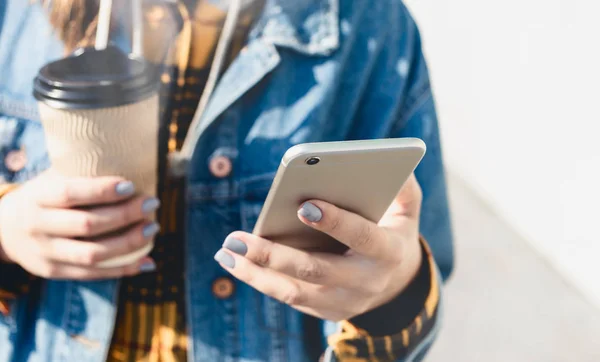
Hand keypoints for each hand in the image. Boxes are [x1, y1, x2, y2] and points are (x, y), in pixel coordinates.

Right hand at [0, 170, 159, 279]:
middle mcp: (38, 227)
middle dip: (125, 215)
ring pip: (92, 254)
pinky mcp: (54, 272)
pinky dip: (124, 269)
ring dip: (129, 243)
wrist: (4, 230)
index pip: (70, 194)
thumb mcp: (51, 180)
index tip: (131, 185)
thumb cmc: (43, 197)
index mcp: (37, 198)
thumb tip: (133, 159)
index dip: (102, 190)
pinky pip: (94, 274)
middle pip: (86, 225)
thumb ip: (82, 173)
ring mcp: (45, 253)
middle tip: (152, 203)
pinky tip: (148, 261)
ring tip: (153, 228)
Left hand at [214, 174, 422, 320]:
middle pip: (315, 271)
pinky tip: (236, 262)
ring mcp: (343, 302)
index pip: (363, 237)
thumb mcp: (407, 210)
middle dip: (274, 255)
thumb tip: (389, 162)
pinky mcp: (324, 311)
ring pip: (294, 292)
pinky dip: (260, 281)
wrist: (397, 285)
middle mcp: (365, 283)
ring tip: (226, 250)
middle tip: (237, 237)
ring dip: (255, 274)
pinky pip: (289, 298)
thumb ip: (403, 186)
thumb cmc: (394, 234)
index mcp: (388, 252)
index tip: (305, 205)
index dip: (336, 222)